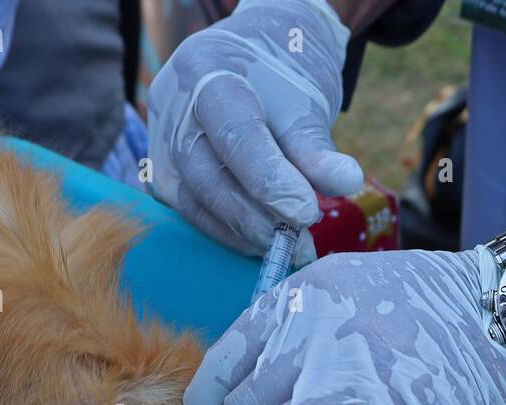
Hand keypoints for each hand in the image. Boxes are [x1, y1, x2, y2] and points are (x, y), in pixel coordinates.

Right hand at [147, 0, 363, 262]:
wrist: (252, 58)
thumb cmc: (280, 74)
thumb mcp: (304, 100)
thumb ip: (317, 146)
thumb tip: (346, 184)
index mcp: (205, 70)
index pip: (234, 134)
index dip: (269, 181)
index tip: (306, 214)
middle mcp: (171, 107)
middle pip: (206, 175)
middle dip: (255, 218)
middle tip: (300, 242)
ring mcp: (159, 143)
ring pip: (193, 201)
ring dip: (242, 233)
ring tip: (288, 245)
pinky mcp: (162, 173)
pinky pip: (190, 211)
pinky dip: (227, 231)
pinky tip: (261, 240)